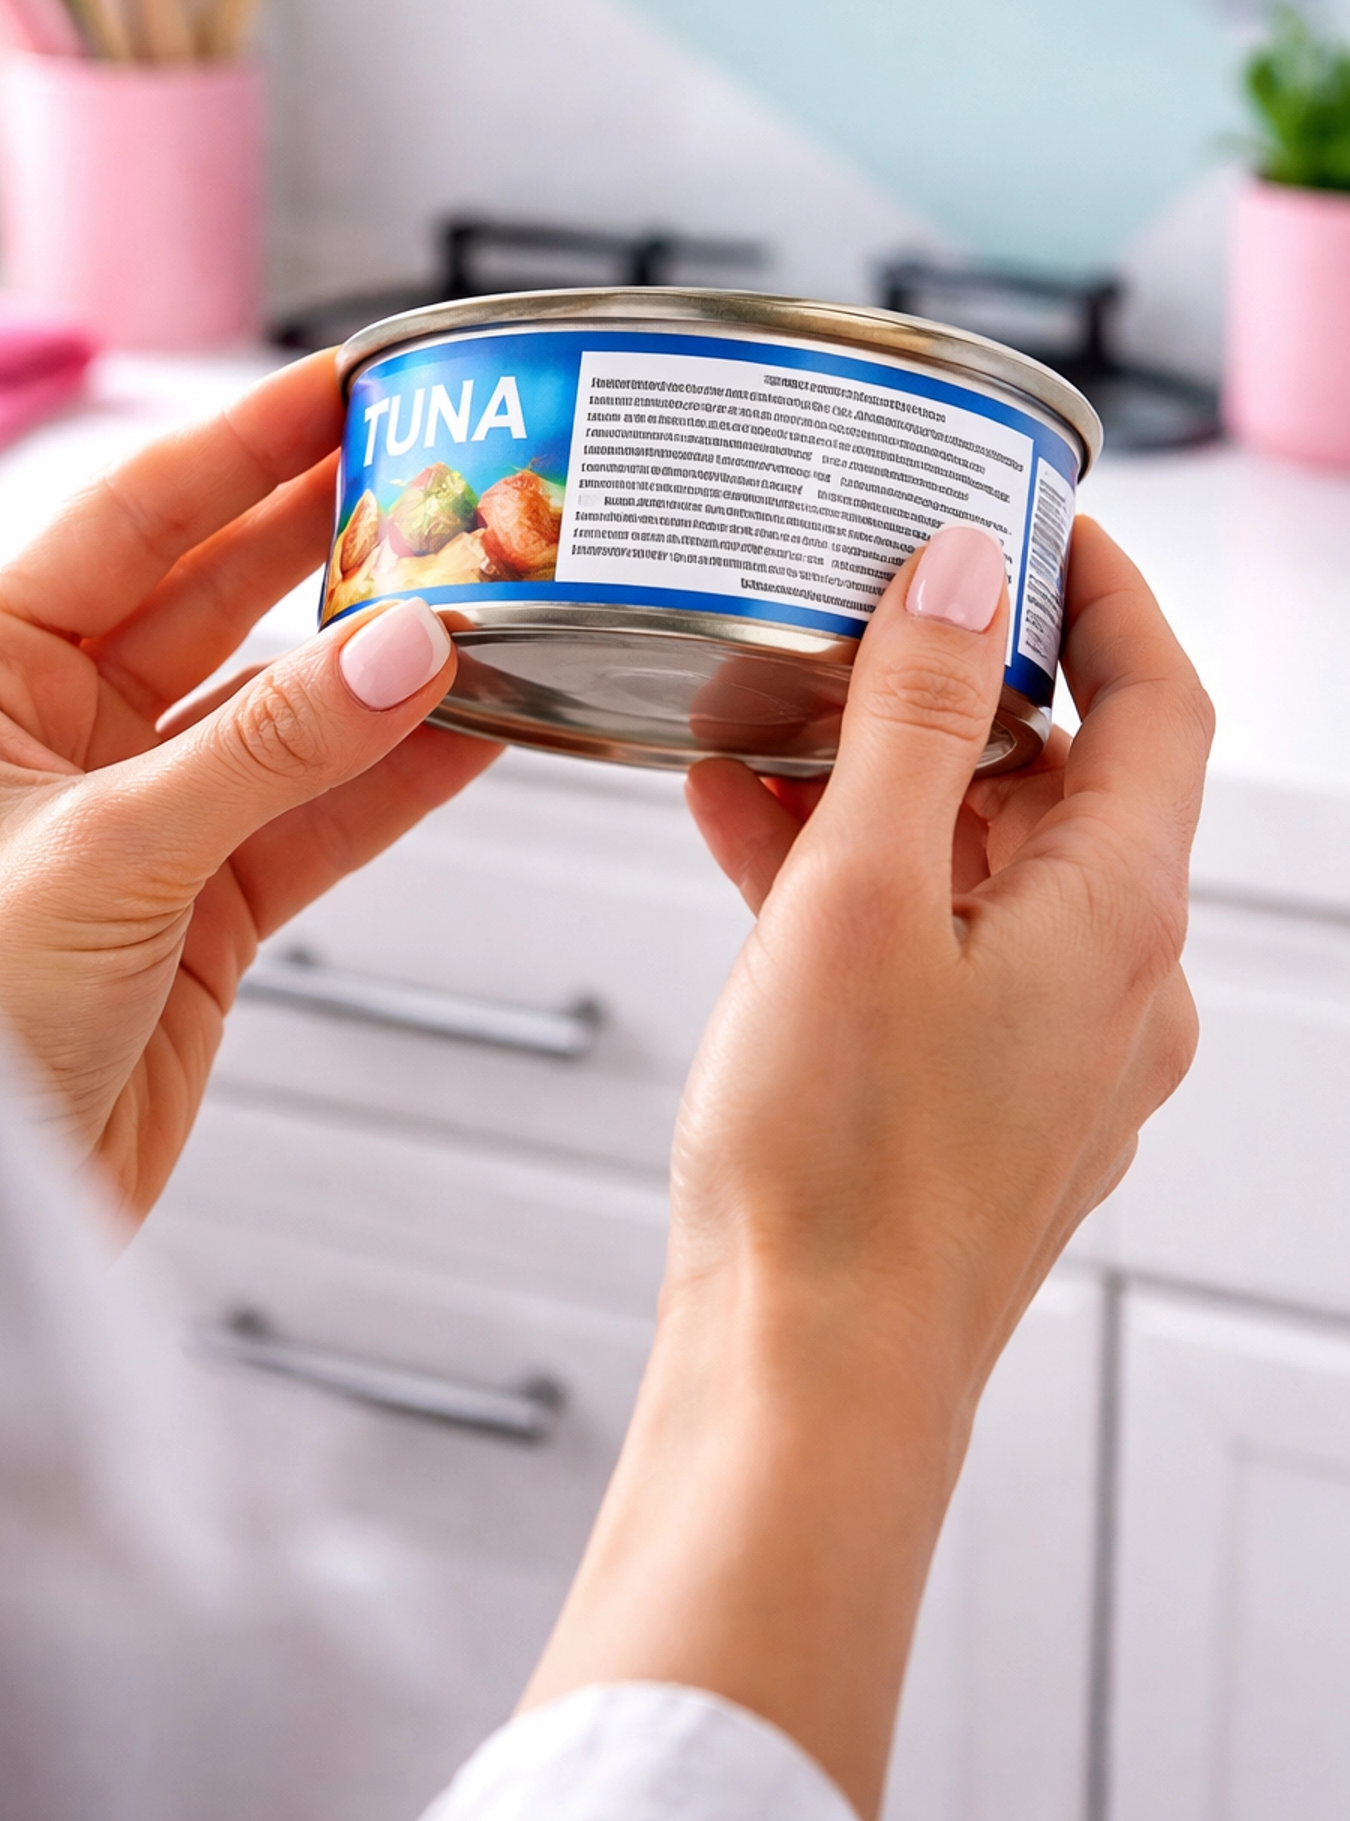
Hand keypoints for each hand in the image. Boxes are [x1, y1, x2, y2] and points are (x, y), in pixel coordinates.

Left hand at [0, 354, 496, 1223]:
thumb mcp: (108, 858)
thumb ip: (270, 750)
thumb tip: (403, 651)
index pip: (128, 523)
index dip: (239, 449)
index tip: (337, 390)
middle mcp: (58, 730)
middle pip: (216, 596)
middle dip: (324, 539)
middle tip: (433, 475)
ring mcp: (144, 812)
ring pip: (285, 706)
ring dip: (381, 667)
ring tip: (481, 602)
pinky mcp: (209, 898)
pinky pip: (322, 809)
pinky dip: (398, 775)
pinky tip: (473, 729)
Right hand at [524, 519, 1211, 1816]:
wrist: (806, 1381)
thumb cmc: (839, 1167)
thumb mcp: (860, 892)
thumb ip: (915, 717)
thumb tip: (960, 580)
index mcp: (1120, 915)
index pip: (1161, 700)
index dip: (1106, 593)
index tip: (1035, 522)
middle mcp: (1110, 980)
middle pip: (1067, 777)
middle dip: (959, 684)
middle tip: (864, 607)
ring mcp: (1043, 1045)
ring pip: (982, 859)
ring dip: (885, 779)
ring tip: (769, 715)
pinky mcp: (968, 1094)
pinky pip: (930, 941)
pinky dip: (852, 875)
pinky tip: (742, 833)